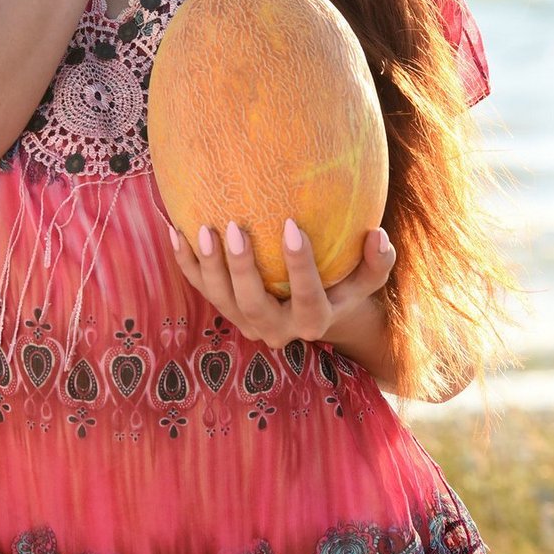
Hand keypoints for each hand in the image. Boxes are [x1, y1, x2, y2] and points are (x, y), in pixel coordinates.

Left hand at [169, 216, 396, 346]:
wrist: (313, 314)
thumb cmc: (343, 285)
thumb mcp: (365, 280)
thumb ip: (376, 262)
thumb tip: (377, 234)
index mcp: (311, 322)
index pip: (306, 298)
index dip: (298, 265)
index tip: (291, 224)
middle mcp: (274, 329)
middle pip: (252, 305)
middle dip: (240, 268)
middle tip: (233, 227)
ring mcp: (245, 322)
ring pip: (220, 299)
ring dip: (208, 266)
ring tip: (202, 229)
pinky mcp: (225, 310)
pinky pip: (200, 288)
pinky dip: (186, 262)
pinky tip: (175, 229)